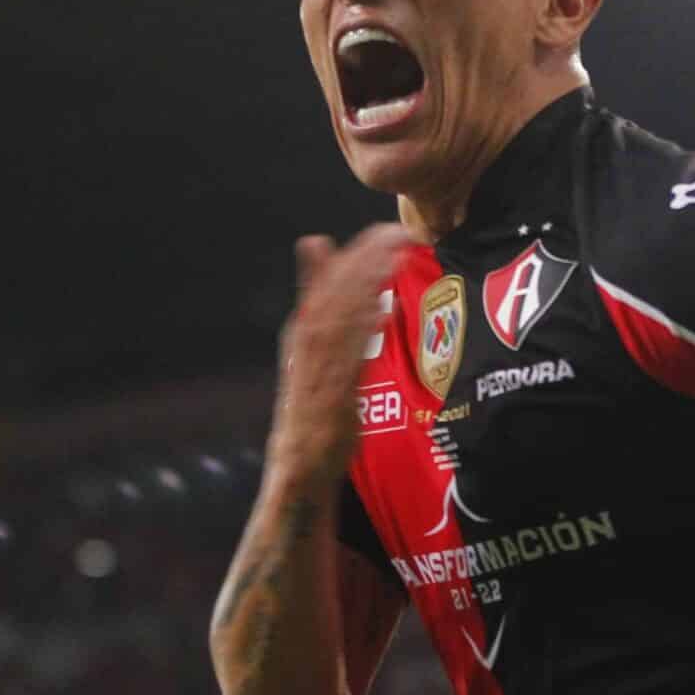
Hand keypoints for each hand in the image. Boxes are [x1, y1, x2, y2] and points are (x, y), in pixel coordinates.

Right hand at [267, 225, 407, 483]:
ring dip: (367, 286)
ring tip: (395, 259)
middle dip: (365, 261)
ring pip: (340, 318)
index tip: (380, 230)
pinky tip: (382, 311)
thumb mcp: (314, 350)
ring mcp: (318, 371)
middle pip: (334, 294)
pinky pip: (347, 359)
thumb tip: (319, 253)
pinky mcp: (332, 398)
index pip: (325, 285)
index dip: (353, 255)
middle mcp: (306, 346)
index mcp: (302, 333)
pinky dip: (362, 332)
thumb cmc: (312, 404)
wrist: (298, 464)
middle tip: (396, 233)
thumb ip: (321, 307)